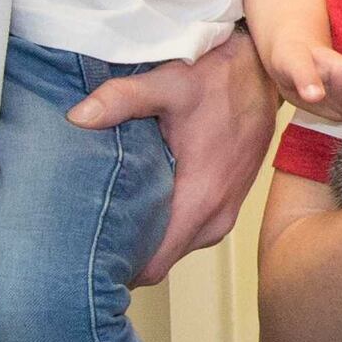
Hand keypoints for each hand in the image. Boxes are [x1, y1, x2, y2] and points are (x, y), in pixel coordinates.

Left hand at [69, 30, 275, 283]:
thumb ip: (122, 98)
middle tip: (88, 235)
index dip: (120, 269)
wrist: (264, 72)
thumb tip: (77, 116)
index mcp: (201, 197)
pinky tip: (144, 201)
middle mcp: (217, 215)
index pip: (154, 264)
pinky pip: (191, 232)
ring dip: (148, 238)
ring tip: (112, 218)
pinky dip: (167, 225)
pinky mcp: (228, 203)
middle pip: (162, 261)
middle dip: (127, 254)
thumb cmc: (221, 79)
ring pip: (176, 247)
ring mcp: (225, 212)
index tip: (88, 259)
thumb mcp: (169, 83)